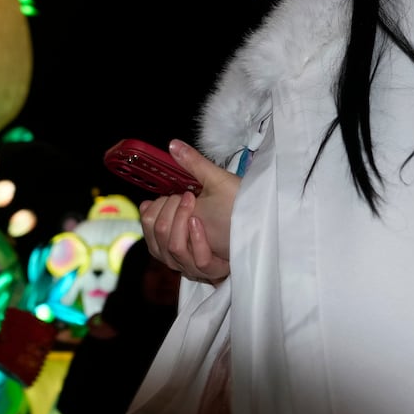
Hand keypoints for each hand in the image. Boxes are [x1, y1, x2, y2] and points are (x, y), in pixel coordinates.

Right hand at [139, 140, 238, 283]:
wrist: (264, 220)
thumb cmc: (238, 202)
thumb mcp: (214, 180)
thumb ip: (191, 165)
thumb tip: (172, 144)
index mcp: (176, 230)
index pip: (149, 228)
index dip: (151, 213)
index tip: (168, 196)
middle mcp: (182, 250)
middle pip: (155, 242)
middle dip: (166, 216)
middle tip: (186, 197)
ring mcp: (196, 262)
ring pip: (171, 252)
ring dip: (178, 226)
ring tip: (192, 204)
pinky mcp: (214, 269)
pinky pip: (197, 262)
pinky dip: (197, 243)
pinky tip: (200, 224)